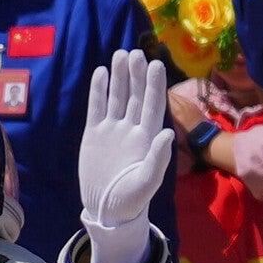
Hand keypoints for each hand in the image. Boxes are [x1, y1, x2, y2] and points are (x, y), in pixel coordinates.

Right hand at [75, 46, 179, 262]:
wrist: (107, 209)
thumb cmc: (132, 199)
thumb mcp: (146, 182)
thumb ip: (158, 159)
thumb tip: (168, 134)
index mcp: (147, 138)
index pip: (153, 106)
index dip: (155, 85)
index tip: (156, 64)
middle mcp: (131, 128)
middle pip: (136, 96)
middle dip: (136, 75)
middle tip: (136, 53)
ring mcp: (113, 129)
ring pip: (117, 97)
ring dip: (119, 77)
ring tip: (119, 55)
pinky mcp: (94, 133)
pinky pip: (97, 108)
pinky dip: (98, 91)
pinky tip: (100, 73)